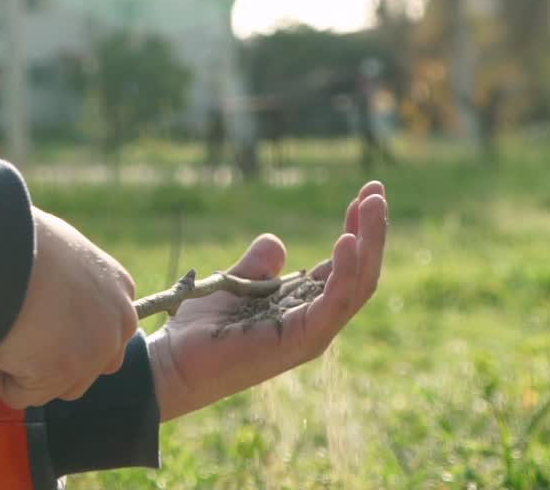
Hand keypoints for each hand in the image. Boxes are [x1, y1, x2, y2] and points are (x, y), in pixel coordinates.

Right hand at [0, 207, 138, 408]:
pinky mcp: (61, 376)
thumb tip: (50, 301)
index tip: (39, 316)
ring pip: (59, 386)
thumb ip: (72, 283)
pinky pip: (21, 395)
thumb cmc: (21, 242)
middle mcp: (117, 322)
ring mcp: (93, 352)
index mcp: (119, 288)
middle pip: (90, 364)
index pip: (106, 328)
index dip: (69, 331)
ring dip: (26, 370)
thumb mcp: (61, 253)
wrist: (3, 252)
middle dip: (56, 360)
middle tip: (19, 333)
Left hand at [147, 181, 387, 421]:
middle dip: (372, 230)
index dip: (357, 228)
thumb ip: (259, 265)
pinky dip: (345, 272)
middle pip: (360, 272)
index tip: (367, 190)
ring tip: (371, 204)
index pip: (344, 264)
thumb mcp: (236, 281)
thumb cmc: (201, 327)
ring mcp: (312, 332)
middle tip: (376, 189)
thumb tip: (278, 243)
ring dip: (369, 243)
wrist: (174, 361)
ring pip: (357, 285)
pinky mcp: (301, 340)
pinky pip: (334, 304)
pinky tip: (347, 241)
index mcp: (304, 305)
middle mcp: (315, 319)